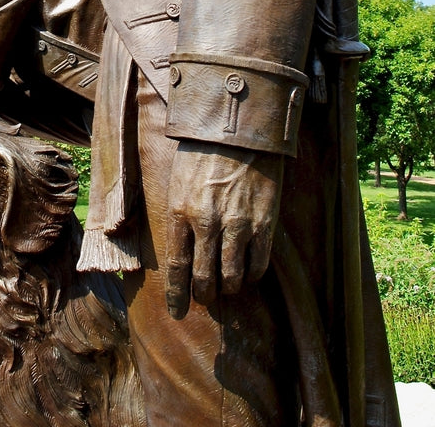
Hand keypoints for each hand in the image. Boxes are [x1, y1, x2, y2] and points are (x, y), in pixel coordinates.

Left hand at [164, 141, 283, 318]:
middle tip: (205, 298)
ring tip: (227, 288)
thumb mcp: (178, 181)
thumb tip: (179, 250)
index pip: (176, 267)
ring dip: (228, 289)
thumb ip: (178, 216)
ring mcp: (237, 226)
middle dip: (203, 295)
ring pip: (231, 277)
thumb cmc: (203, 151)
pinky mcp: (263, 224)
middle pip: (204, 278)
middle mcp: (207, 224)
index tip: (177, 311)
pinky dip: (252, 275)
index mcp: (180, 212)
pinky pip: (258, 264)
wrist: (240, 129)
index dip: (177, 294)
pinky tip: (249, 274)